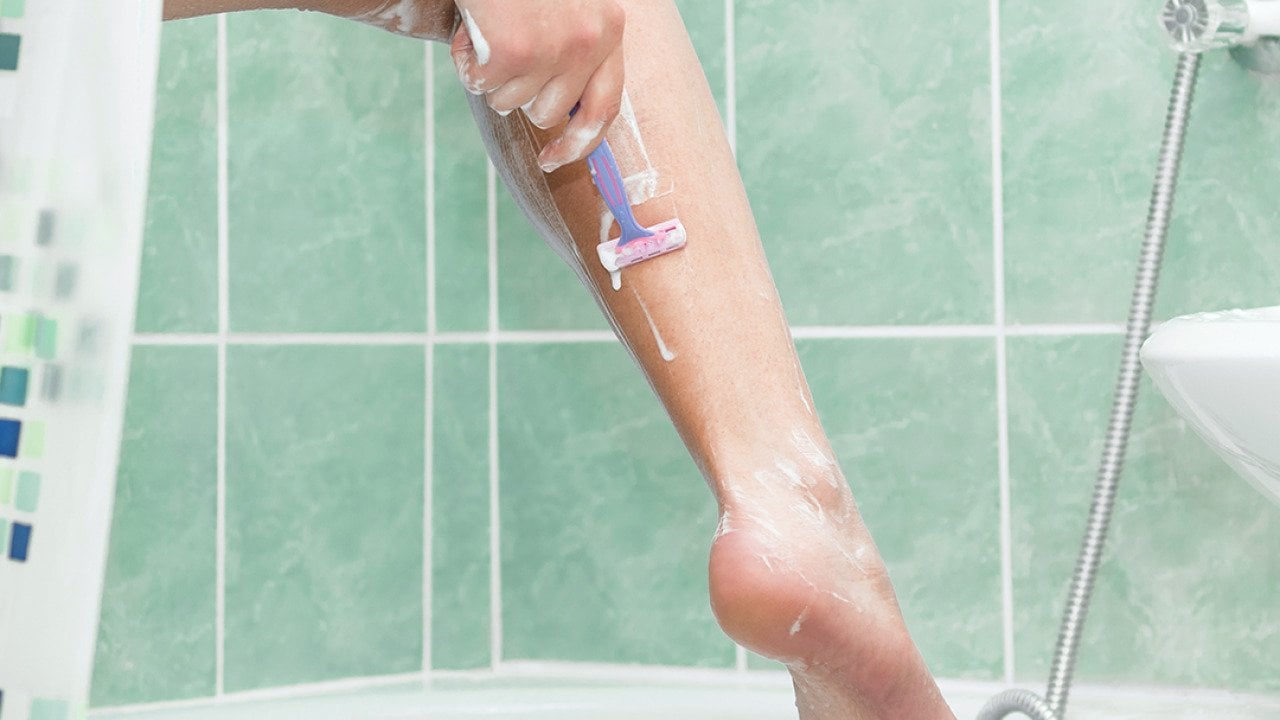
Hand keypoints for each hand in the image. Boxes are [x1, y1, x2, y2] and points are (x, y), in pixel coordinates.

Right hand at [451, 0, 625, 171]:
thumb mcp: (567, 9)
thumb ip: (575, 54)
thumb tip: (561, 117)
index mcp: (609, 29)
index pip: (605, 108)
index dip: (578, 143)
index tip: (551, 158)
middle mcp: (590, 41)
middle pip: (548, 112)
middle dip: (520, 91)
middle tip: (506, 49)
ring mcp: (554, 48)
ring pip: (512, 103)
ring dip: (492, 75)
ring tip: (492, 31)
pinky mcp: (515, 52)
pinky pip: (481, 86)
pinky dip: (467, 63)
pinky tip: (473, 30)